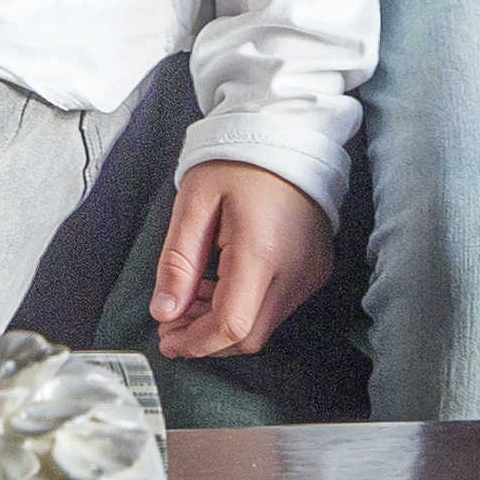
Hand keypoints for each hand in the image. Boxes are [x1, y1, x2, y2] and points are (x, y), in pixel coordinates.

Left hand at [148, 161, 334, 357]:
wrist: (288, 136)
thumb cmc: (238, 160)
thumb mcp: (194, 201)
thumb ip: (178, 261)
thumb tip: (164, 312)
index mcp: (262, 252)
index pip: (231, 325)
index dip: (195, 343)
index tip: (166, 341)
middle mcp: (295, 272)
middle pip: (249, 336)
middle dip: (205, 339)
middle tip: (171, 323)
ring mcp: (310, 274)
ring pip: (263, 326)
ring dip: (223, 325)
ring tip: (190, 299)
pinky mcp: (315, 272)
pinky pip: (277, 308)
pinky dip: (245, 309)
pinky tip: (219, 287)